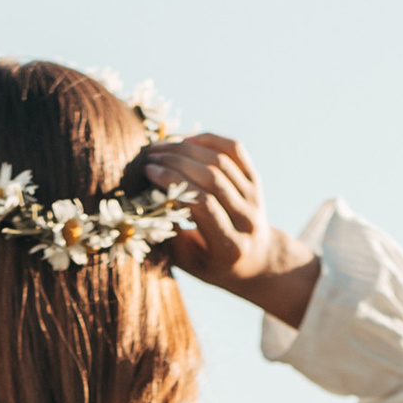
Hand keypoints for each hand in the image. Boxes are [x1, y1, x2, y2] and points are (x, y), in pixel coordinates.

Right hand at [135, 132, 319, 326]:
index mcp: (229, 246)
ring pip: (222, 161)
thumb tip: (146, 202)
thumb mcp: (187, 262)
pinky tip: (188, 138)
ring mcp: (255, 198)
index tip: (149, 171)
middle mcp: (247, 220)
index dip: (173, 182)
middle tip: (150, 155)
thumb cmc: (211, 263)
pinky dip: (211, 139)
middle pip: (212, 178)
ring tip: (162, 145)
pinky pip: (236, 150)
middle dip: (177, 161)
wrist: (254, 260)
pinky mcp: (256, 181)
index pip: (201, 203)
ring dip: (188, 148)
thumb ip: (169, 236)